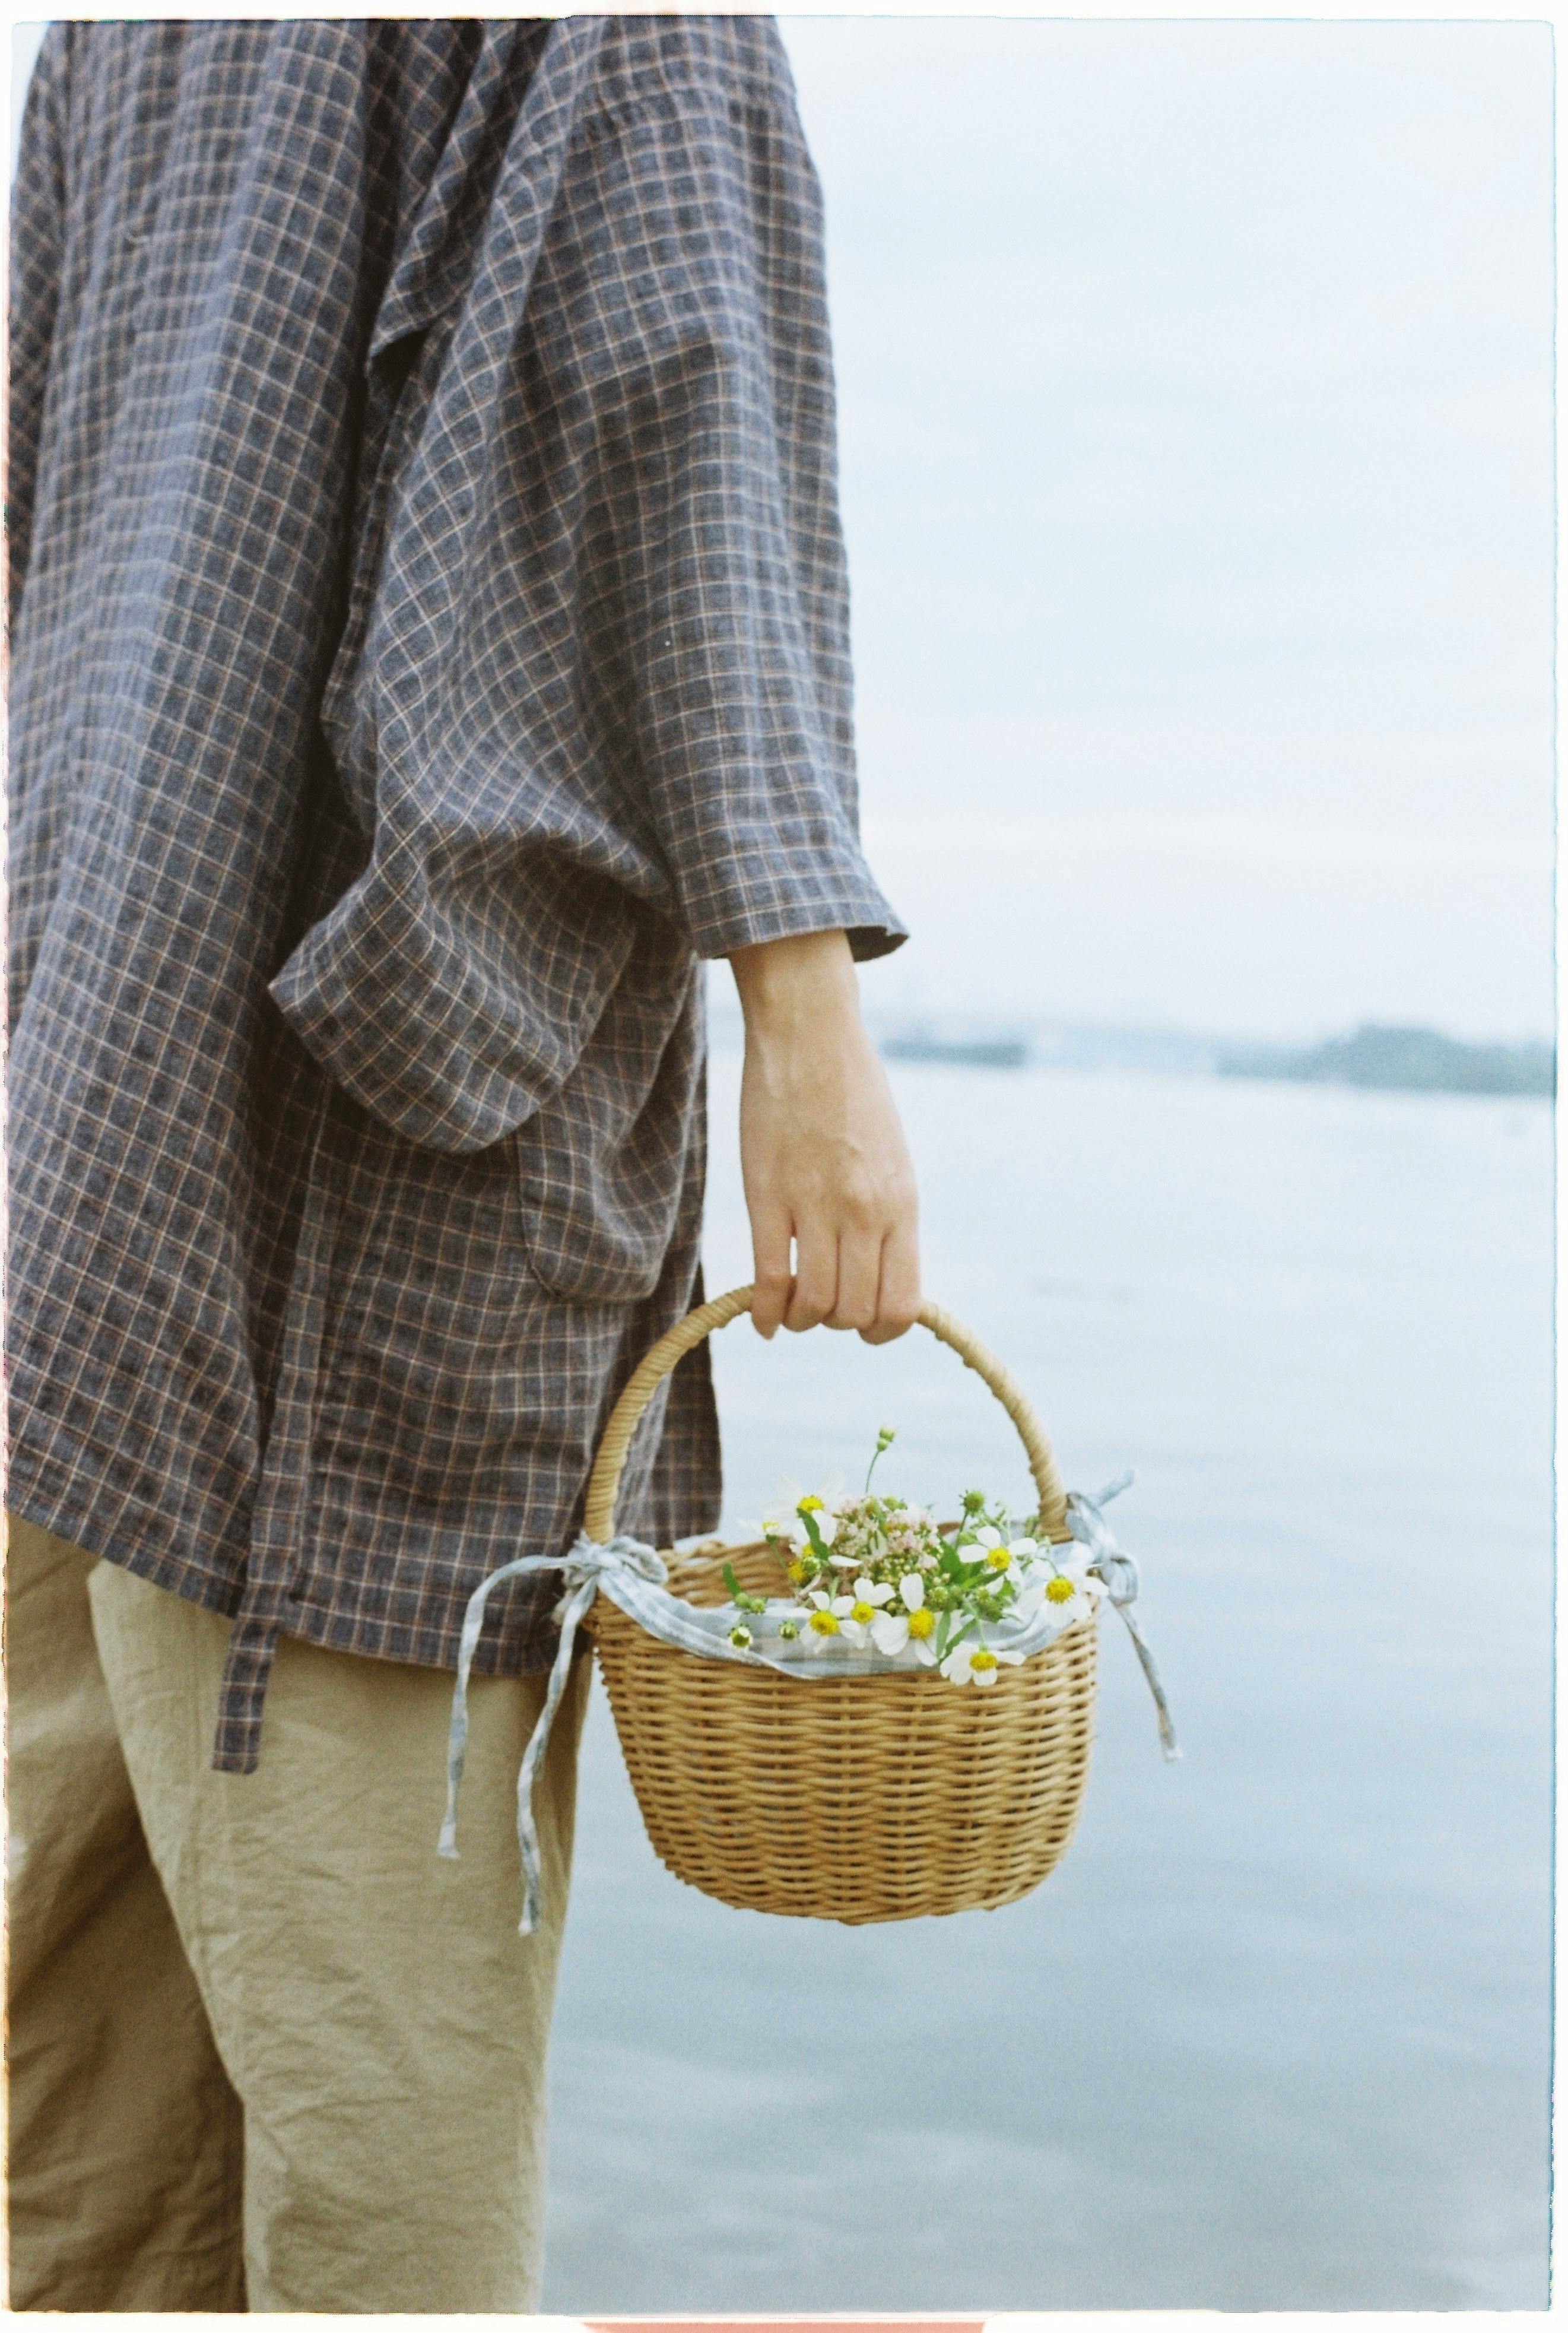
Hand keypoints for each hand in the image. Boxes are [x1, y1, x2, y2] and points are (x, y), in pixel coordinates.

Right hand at [728, 930, 920, 1342]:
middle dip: (836, 1323)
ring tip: (790, 1304)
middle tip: (819, 1302)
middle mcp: (866, 1212)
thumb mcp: (891, 1159)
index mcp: (902, 1205)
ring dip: (800, 1319)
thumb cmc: (852, 1095)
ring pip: (814, 1305)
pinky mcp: (768, 1195)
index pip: (903, 1306)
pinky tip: (761, 1319)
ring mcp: (817, 1205)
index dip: (880, 1330)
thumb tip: (878, 1274)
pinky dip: (764, 1312)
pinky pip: (768, 1277)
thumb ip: (887, 1217)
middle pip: (855, 1313)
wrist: (811, 1035)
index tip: (861, 1318)